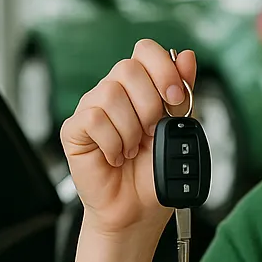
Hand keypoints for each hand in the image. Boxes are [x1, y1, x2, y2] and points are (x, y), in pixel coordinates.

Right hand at [60, 39, 196, 236]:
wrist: (138, 209)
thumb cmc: (155, 172)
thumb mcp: (179, 129)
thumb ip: (183, 93)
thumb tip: (187, 56)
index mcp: (140, 88)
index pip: (144, 51)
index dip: (162, 69)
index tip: (175, 98)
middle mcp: (114, 93)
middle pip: (128, 68)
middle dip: (150, 104)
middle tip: (153, 132)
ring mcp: (92, 109)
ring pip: (110, 93)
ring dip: (131, 129)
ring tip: (132, 149)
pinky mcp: (74, 130)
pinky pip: (93, 119)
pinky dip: (112, 143)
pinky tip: (116, 157)